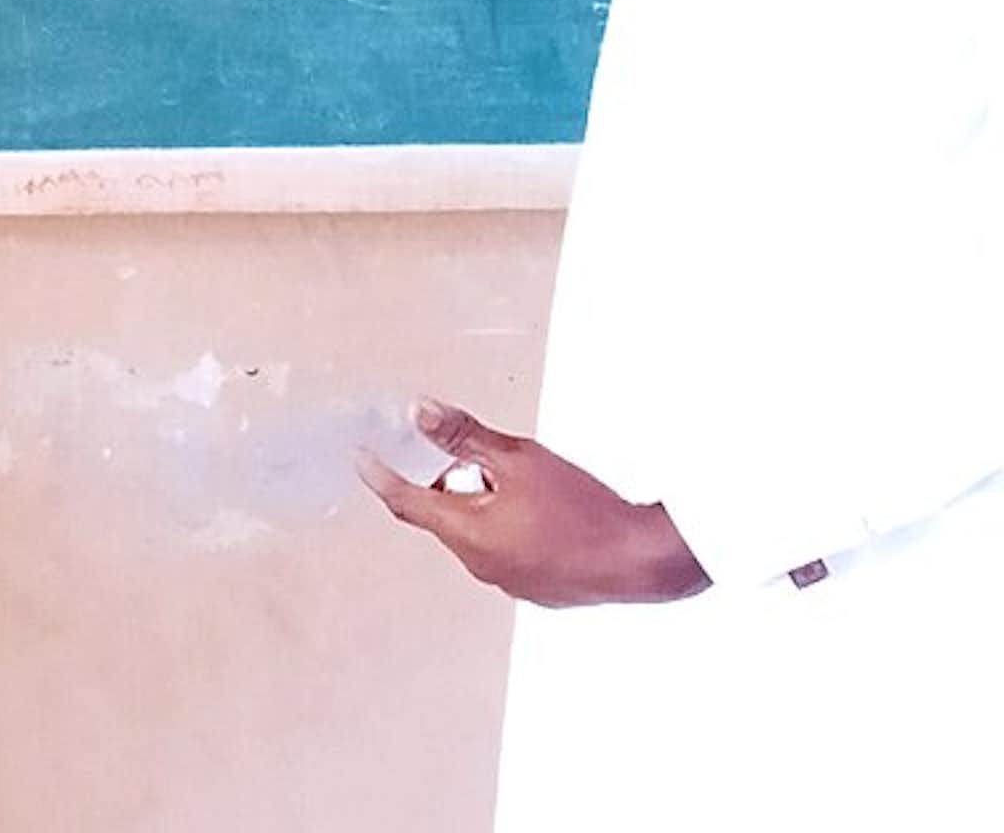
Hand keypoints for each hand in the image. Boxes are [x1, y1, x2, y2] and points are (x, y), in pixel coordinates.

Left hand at [355, 398, 711, 608]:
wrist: (642, 560)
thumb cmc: (582, 510)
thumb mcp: (517, 459)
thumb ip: (464, 437)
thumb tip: (420, 413)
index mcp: (469, 536)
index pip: (408, 504)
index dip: (381, 478)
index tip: (361, 460)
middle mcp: (484, 567)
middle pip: (445, 517)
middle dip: (444, 483)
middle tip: (460, 451)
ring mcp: (513, 583)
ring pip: (477, 534)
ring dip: (479, 504)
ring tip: (509, 475)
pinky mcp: (540, 589)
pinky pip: (506, 551)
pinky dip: (506, 524)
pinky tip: (536, 507)